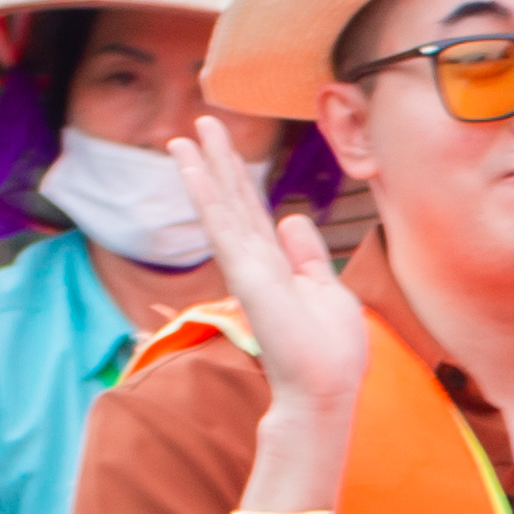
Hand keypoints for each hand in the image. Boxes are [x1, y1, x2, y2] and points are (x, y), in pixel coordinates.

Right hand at [183, 116, 368, 417]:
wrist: (325, 390)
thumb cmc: (329, 351)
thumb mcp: (326, 289)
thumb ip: (307, 255)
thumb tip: (291, 217)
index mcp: (275, 264)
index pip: (252, 210)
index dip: (237, 177)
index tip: (222, 144)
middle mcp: (255, 262)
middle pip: (232, 200)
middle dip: (217, 161)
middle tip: (199, 123)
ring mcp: (248, 268)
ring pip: (221, 207)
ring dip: (203, 170)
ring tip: (184, 136)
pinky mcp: (247, 276)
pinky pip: (222, 227)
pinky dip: (206, 196)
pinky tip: (191, 169)